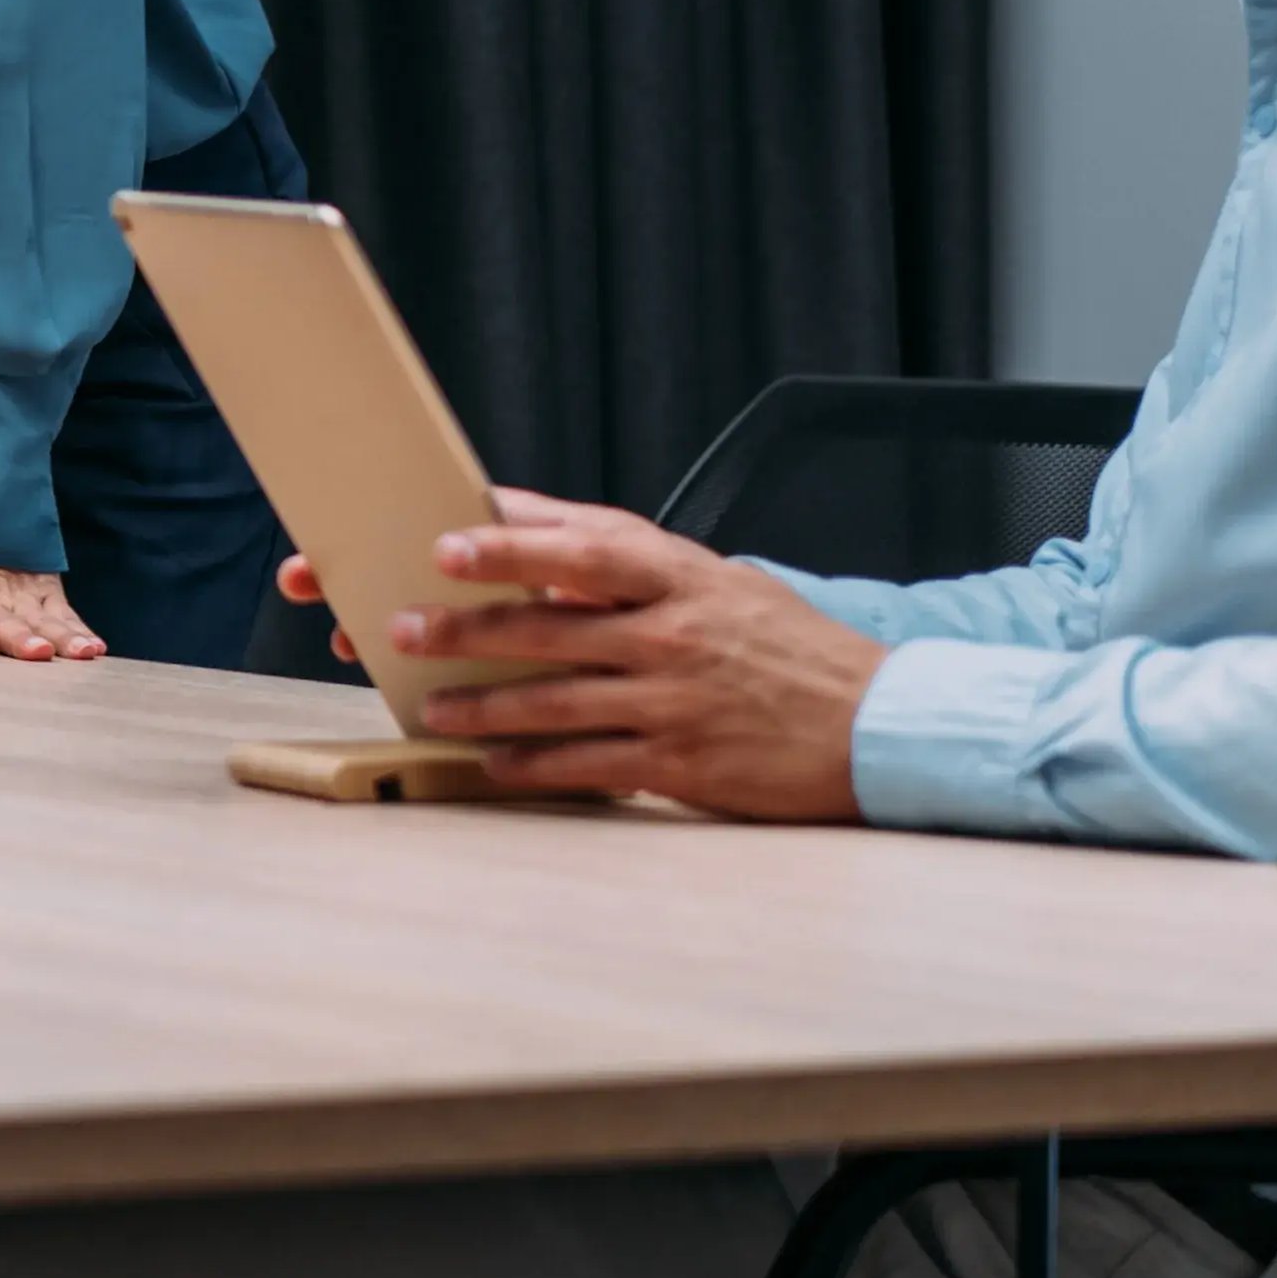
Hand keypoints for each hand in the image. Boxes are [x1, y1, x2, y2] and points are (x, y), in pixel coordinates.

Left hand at [369, 492, 883, 816]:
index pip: (585, 550)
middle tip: (399, 628)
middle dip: (466, 629)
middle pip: (550, 627)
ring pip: (555, 701)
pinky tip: (493, 761)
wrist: (877, 726)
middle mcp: (674, 636)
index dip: (512, 546)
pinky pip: (589, 764)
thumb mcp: (716, 578)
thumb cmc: (782, 644)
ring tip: (431, 703)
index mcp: (683, 579)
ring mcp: (676, 703)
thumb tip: (520, 512)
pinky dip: (533, 763)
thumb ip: (624, 550)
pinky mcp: (682, 765)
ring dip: (483, 704)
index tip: (447, 545)